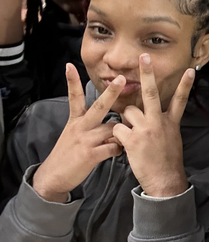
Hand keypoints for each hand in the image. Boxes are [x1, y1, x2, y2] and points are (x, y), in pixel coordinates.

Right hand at [33, 64, 124, 202]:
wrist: (54, 177)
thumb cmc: (68, 155)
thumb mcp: (74, 135)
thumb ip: (91, 126)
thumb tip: (112, 122)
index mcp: (75, 121)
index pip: (74, 97)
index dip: (72, 81)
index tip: (70, 64)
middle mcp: (80, 127)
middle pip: (98, 106)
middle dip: (111, 93)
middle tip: (122, 79)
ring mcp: (85, 140)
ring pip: (112, 129)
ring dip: (122, 134)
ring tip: (123, 141)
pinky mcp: (90, 155)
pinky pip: (113, 147)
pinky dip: (119, 149)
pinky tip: (118, 153)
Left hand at [111, 55, 193, 197]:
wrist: (165, 181)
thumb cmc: (167, 161)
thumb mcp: (173, 139)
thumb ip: (162, 124)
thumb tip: (150, 113)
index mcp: (170, 122)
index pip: (179, 100)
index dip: (185, 85)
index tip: (190, 70)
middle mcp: (158, 122)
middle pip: (150, 93)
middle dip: (147, 73)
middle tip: (143, 57)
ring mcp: (145, 130)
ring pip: (127, 113)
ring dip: (125, 121)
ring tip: (132, 136)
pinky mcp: (133, 139)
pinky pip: (118, 129)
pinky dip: (119, 136)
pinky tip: (125, 146)